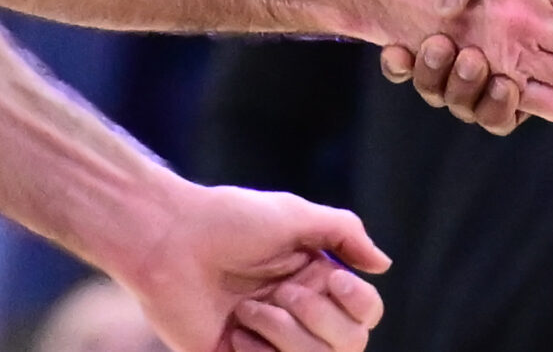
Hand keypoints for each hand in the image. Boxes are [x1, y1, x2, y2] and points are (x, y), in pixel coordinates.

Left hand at [116, 183, 388, 351]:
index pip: (366, 312)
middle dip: (317, 318)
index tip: (334, 279)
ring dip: (284, 334)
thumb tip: (385, 265)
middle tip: (282, 292)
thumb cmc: (229, 219)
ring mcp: (270, 341)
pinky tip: (233, 332)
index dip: (358, 303)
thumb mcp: (294, 214)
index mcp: (317, 279)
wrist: (168, 240)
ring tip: (247, 310)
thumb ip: (344, 232)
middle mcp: (300, 313)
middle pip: (349, 343)